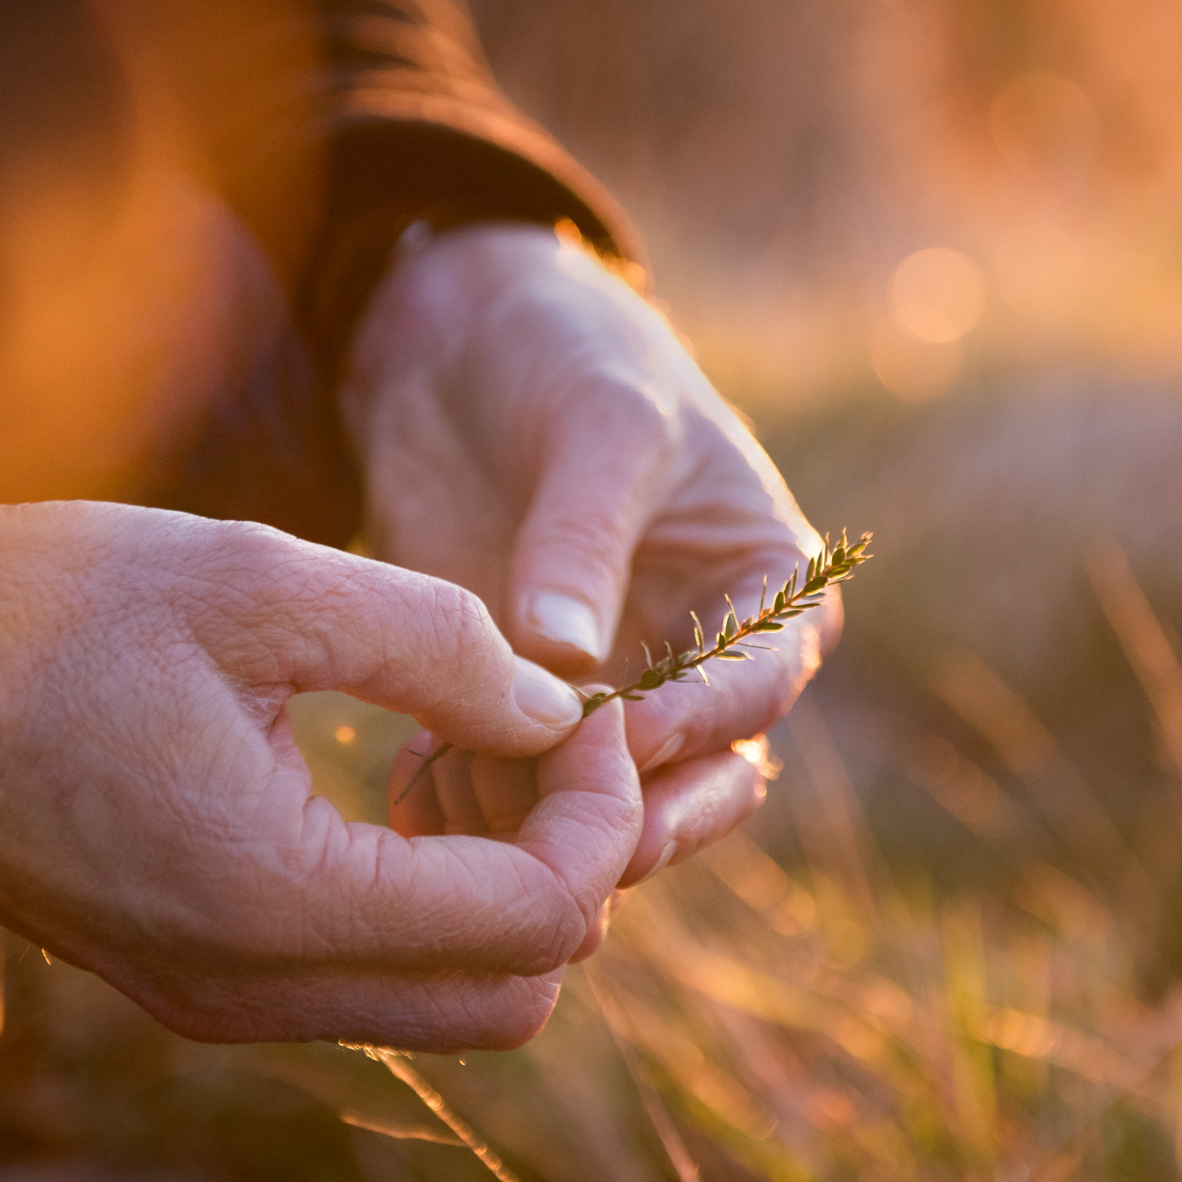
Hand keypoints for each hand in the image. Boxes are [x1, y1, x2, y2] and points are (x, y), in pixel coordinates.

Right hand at [0, 503, 642, 1050]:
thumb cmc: (39, 605)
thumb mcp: (258, 581)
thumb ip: (438, 646)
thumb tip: (560, 706)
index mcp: (273, 898)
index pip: (541, 920)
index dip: (601, 811)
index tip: (587, 707)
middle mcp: (249, 988)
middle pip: (517, 995)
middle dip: (569, 865)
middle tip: (543, 734)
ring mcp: (215, 998)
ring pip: (450, 1001)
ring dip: (501, 888)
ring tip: (467, 744)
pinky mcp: (192, 975)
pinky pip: (368, 978)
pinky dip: (427, 899)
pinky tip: (394, 776)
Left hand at [342, 223, 836, 883]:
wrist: (457, 342)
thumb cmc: (566, 354)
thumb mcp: (596, 422)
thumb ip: (583, 537)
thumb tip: (567, 657)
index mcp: (762, 586)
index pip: (764, 678)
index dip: (708, 716)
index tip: (636, 734)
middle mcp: (701, 661)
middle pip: (712, 780)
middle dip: (653, 817)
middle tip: (582, 839)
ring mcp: (612, 696)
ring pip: (612, 809)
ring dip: (554, 825)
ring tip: (476, 806)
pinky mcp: (518, 711)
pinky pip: (513, 791)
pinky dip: (475, 808)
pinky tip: (417, 794)